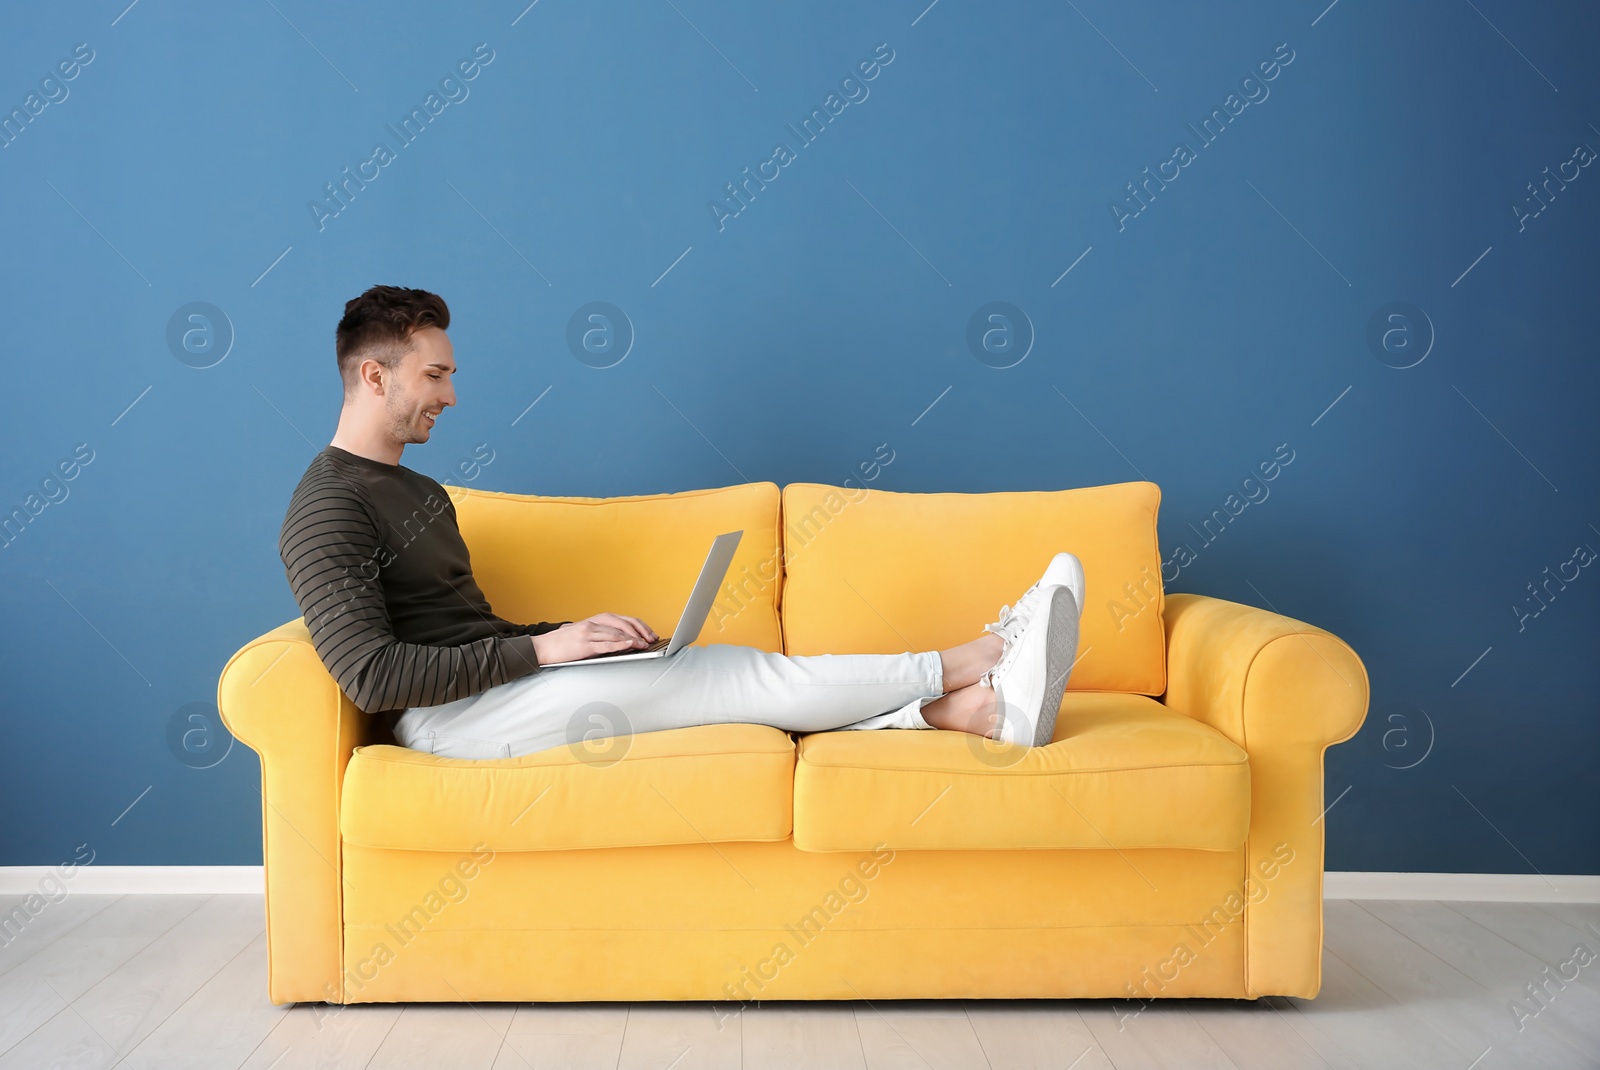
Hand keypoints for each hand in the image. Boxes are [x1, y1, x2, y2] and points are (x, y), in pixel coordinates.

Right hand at [532, 613, 659, 664]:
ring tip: (645, 644)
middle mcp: (592, 624)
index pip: (622, 619)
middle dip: (640, 631)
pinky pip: (605, 644)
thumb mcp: (582, 634)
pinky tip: (629, 646)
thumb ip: (600, 635)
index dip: (638, 626)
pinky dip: (619, 644)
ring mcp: (588, 633)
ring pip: (616, 633)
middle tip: (651, 639)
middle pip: (622, 624)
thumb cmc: (562, 644)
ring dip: (633, 639)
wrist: (541, 648)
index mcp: (594, 620)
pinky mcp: (583, 645)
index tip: (649, 633)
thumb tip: (622, 642)